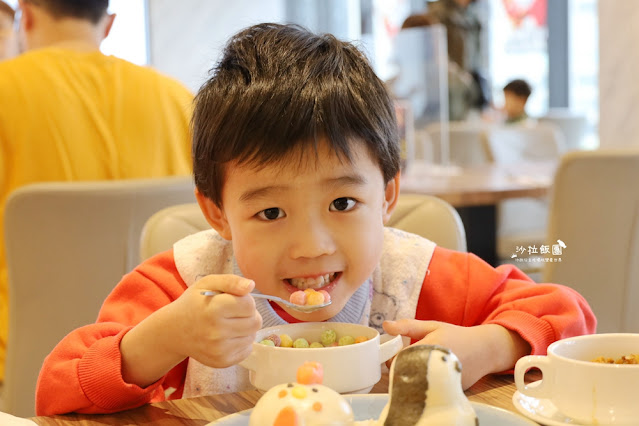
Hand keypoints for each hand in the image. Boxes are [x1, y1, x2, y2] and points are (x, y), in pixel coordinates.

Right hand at [121, 274, 261, 387]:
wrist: (175, 330)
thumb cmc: (194, 303)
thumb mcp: (208, 283)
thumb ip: (231, 281)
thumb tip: (251, 285)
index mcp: (215, 309)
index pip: (250, 305)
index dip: (245, 300)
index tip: (233, 301)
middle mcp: (217, 332)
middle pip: (255, 322)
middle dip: (248, 315)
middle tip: (233, 313)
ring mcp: (219, 350)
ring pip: (252, 336)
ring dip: (245, 329)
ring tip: (229, 324)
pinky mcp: (222, 362)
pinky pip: (247, 350)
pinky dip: (241, 342)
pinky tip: (228, 337)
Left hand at [383, 319, 528, 388]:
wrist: (484, 350)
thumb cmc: (456, 336)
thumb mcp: (432, 326)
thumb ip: (407, 326)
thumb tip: (386, 326)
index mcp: (430, 347)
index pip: (399, 359)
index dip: (392, 358)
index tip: (394, 353)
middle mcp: (437, 366)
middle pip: (406, 375)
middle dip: (399, 369)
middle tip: (404, 361)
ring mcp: (444, 381)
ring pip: (416, 386)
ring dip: (411, 378)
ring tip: (417, 367)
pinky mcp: (448, 391)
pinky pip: (428, 391)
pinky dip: (424, 385)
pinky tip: (428, 375)